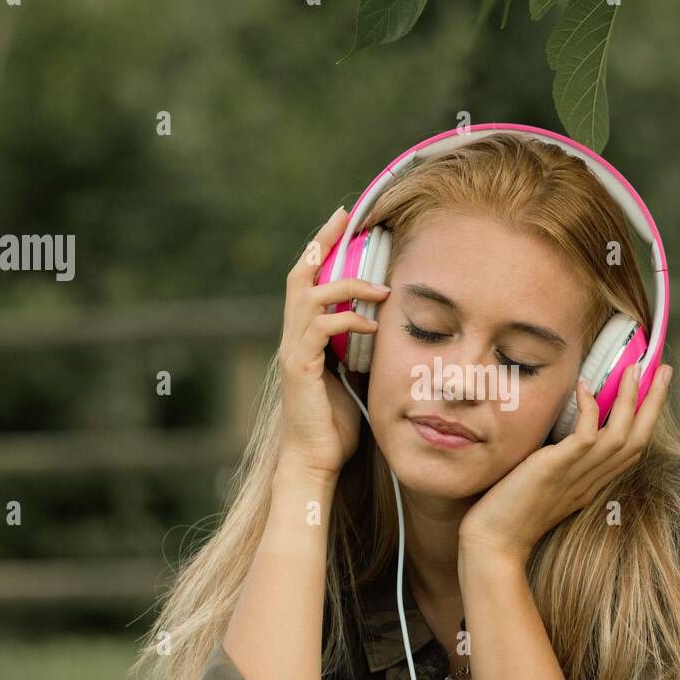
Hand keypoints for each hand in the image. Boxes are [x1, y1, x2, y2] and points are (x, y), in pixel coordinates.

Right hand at [277, 205, 392, 478]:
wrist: (315, 461)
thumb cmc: (336, 425)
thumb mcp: (354, 376)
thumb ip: (360, 348)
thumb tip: (387, 325)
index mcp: (304, 337)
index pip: (307, 281)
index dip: (321, 248)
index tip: (343, 221)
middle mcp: (293, 338)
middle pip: (298, 275)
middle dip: (321, 243)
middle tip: (346, 218)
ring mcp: (294, 352)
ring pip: (308, 297)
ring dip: (346, 285)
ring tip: (380, 288)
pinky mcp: (300, 369)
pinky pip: (321, 330)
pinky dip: (348, 320)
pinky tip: (373, 325)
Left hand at [458, 361, 674, 561]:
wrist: (493, 543)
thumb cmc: (510, 513)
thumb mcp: (545, 483)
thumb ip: (561, 462)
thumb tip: (562, 434)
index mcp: (592, 483)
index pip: (632, 448)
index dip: (647, 418)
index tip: (654, 388)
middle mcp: (591, 480)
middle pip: (637, 438)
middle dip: (654, 402)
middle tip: (665, 369)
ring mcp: (576, 475)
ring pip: (619, 435)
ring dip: (630, 399)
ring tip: (634, 368)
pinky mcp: (556, 469)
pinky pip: (585, 436)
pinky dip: (589, 409)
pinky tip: (585, 385)